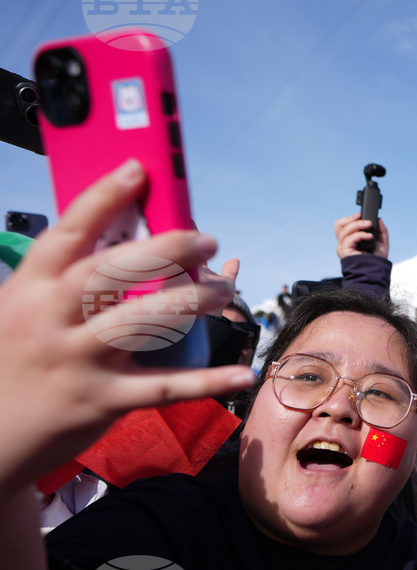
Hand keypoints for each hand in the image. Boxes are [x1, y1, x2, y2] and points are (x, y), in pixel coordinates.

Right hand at [0, 160, 256, 494]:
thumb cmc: (12, 359)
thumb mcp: (19, 309)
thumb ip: (64, 278)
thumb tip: (128, 240)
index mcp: (30, 288)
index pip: (68, 233)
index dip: (103, 197)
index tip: (138, 170)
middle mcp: (51, 319)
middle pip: (111, 272)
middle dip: (164, 250)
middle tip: (204, 239)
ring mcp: (77, 360)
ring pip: (141, 322)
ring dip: (191, 303)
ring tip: (224, 290)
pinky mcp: (101, 400)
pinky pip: (162, 388)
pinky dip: (206, 381)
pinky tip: (241, 372)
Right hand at [334, 212, 388, 258]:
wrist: (376, 271)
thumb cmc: (377, 259)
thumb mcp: (382, 241)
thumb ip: (381, 230)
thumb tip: (378, 219)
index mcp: (350, 239)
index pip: (342, 225)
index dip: (350, 218)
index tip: (361, 214)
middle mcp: (345, 242)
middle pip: (338, 225)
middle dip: (350, 218)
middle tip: (362, 218)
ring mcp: (343, 247)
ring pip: (344, 230)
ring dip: (358, 225)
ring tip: (369, 225)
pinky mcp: (344, 252)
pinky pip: (349, 239)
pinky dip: (360, 235)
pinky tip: (369, 236)